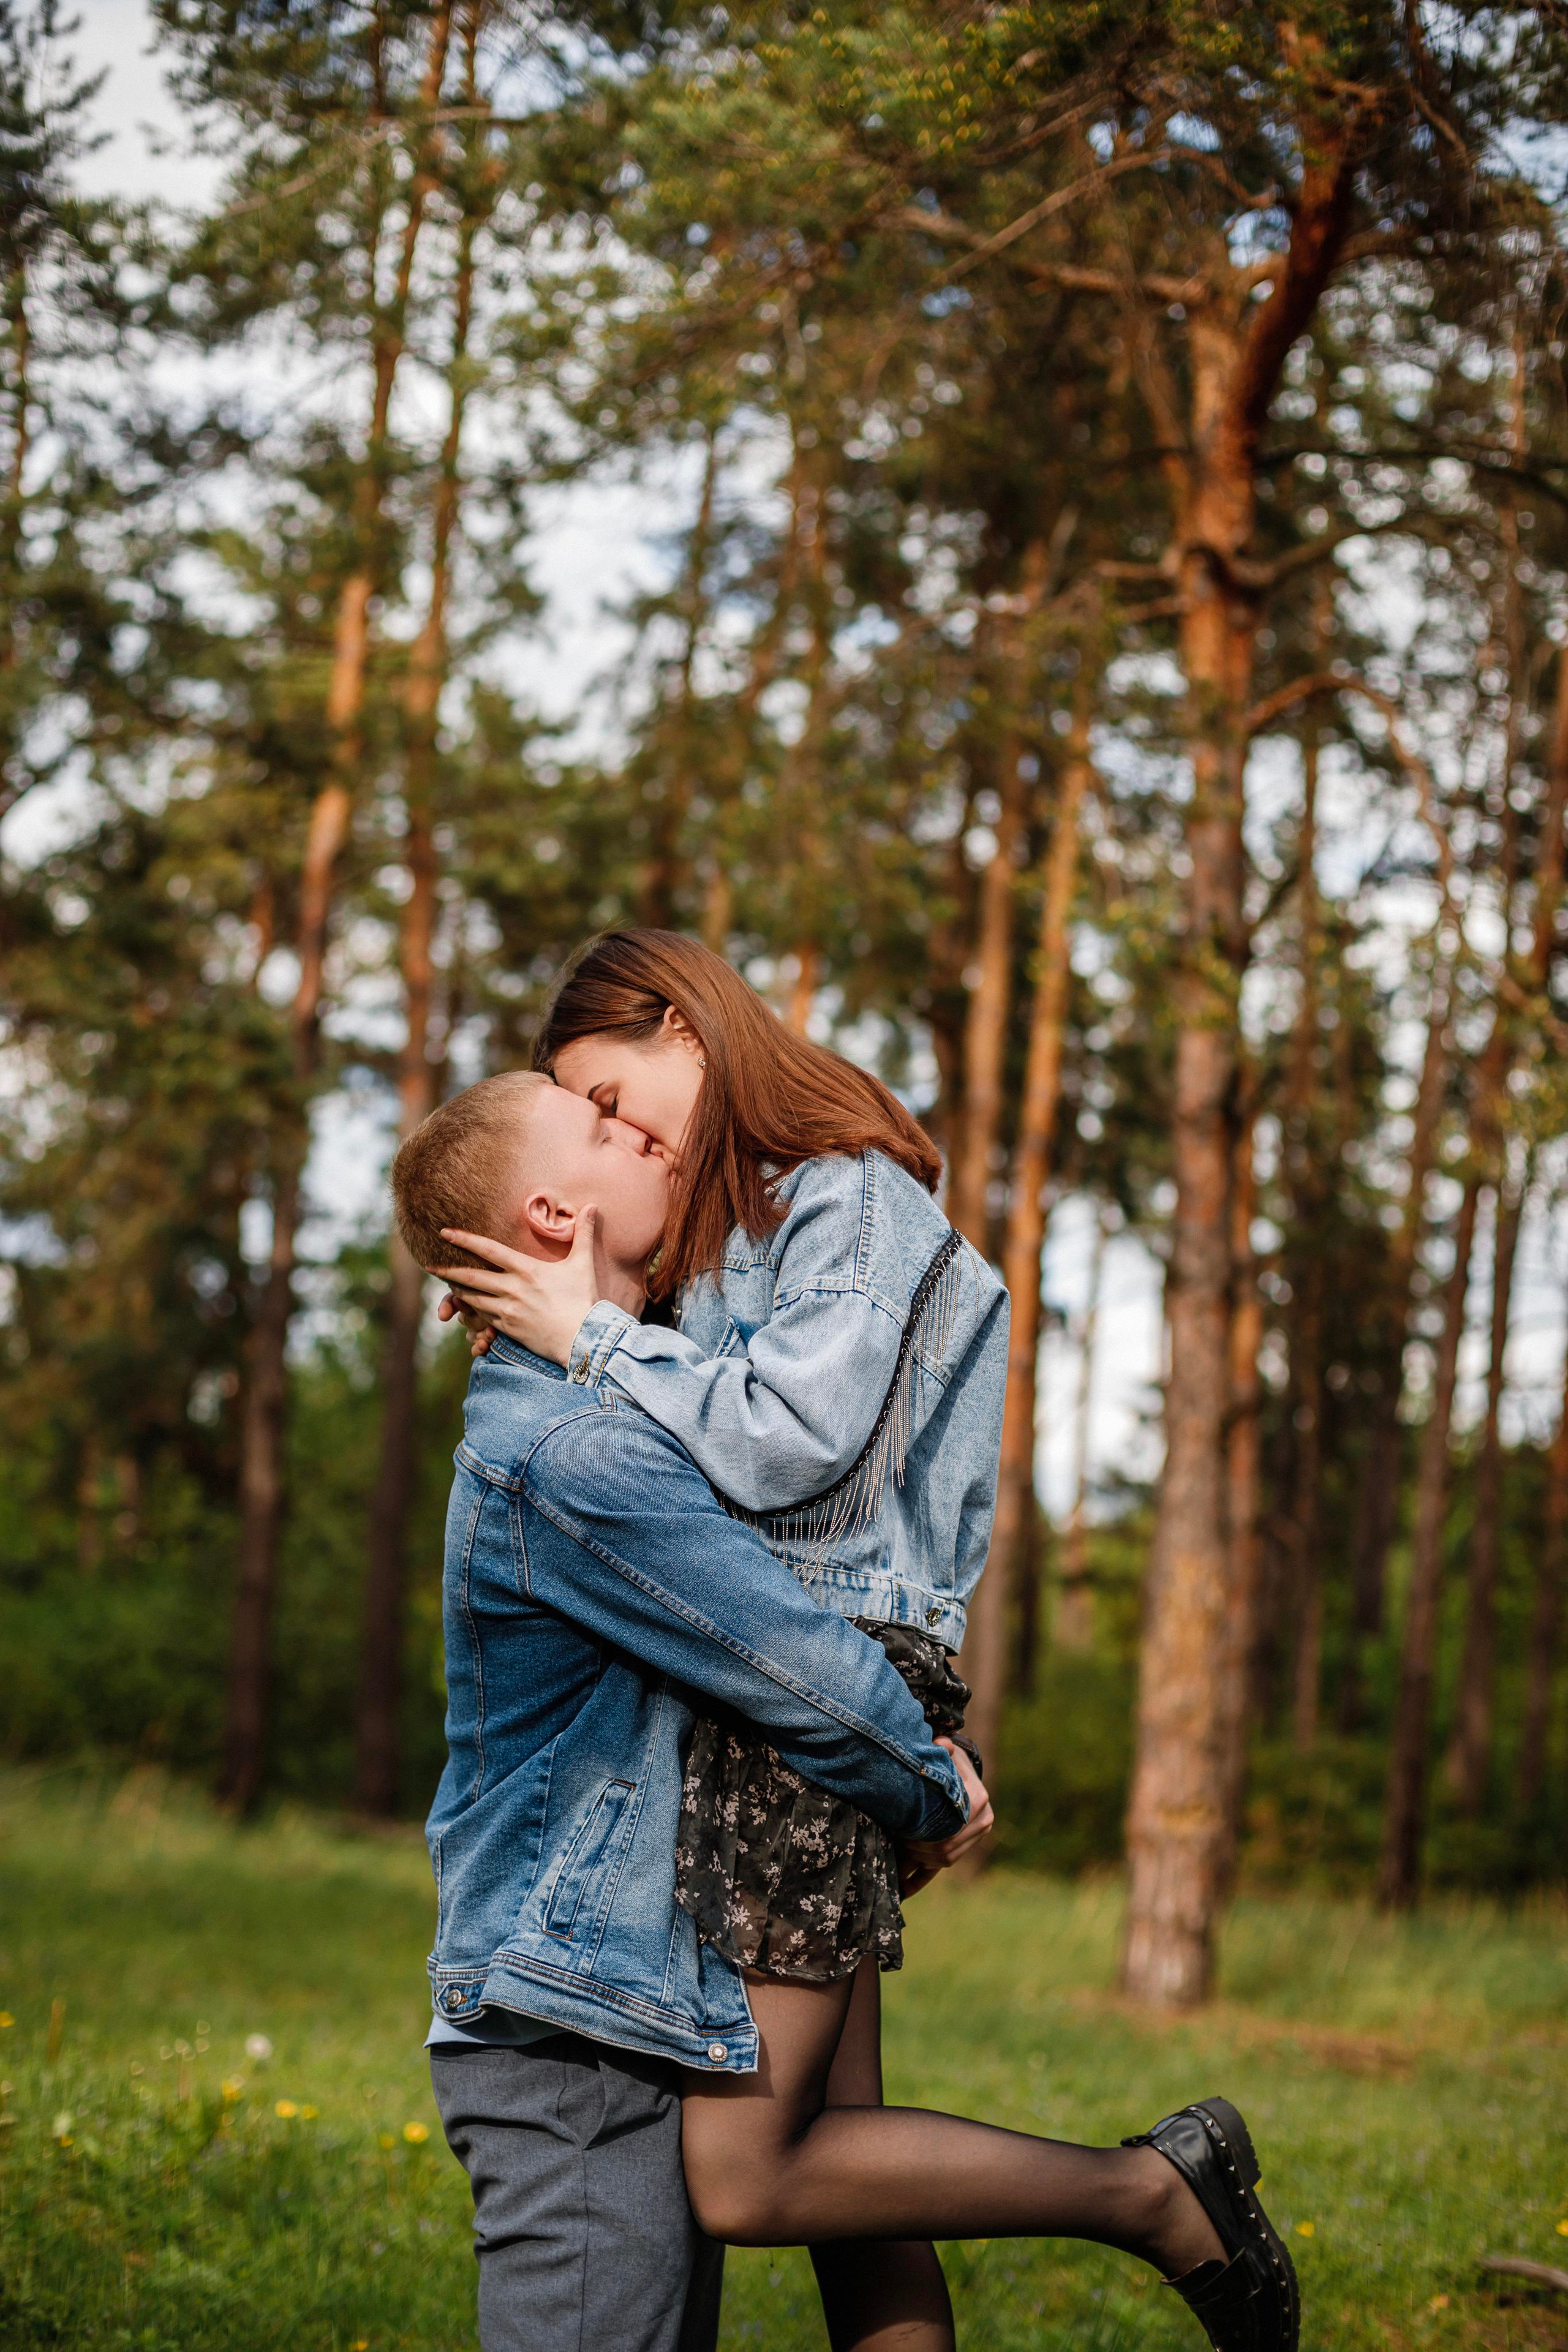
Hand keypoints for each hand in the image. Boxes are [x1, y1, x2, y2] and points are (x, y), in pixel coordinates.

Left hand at [429, 1209, 601, 1366]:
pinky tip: (466, 1310)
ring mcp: (507, 1310)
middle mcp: (512, 1288)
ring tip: (447, 1285)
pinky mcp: (507, 1329)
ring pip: (473, 1299)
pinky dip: (472, 1313)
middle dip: (447, 1270)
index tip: (445, 1232)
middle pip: (471, 1276)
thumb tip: (593, 1206)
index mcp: (526, 1269)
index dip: (465, 1239)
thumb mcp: (582, 1264)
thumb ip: (583, 1234)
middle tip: (429, 1265)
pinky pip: (482, 1319)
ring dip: (458, 1291)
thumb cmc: (583, 1300)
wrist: (582, 1338)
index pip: (488, 1249)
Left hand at [897, 1739, 993, 1894]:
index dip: (922, 1830)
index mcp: (979, 1800)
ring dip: (916, 1859)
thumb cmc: (948, 1760)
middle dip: (916, 1847)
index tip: (900, 1829)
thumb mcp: (945, 1753)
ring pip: (943, 1858)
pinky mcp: (964, 1847)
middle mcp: (983, 1821)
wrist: (962, 1769)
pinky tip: (901, 1891)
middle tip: (893, 1843)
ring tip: (894, 1854)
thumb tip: (940, 1744)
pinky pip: (941, 1866)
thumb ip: (942, 1750)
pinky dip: (919, 1879)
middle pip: (945, 1845)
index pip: (948, 1824)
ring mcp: (975, 1837)